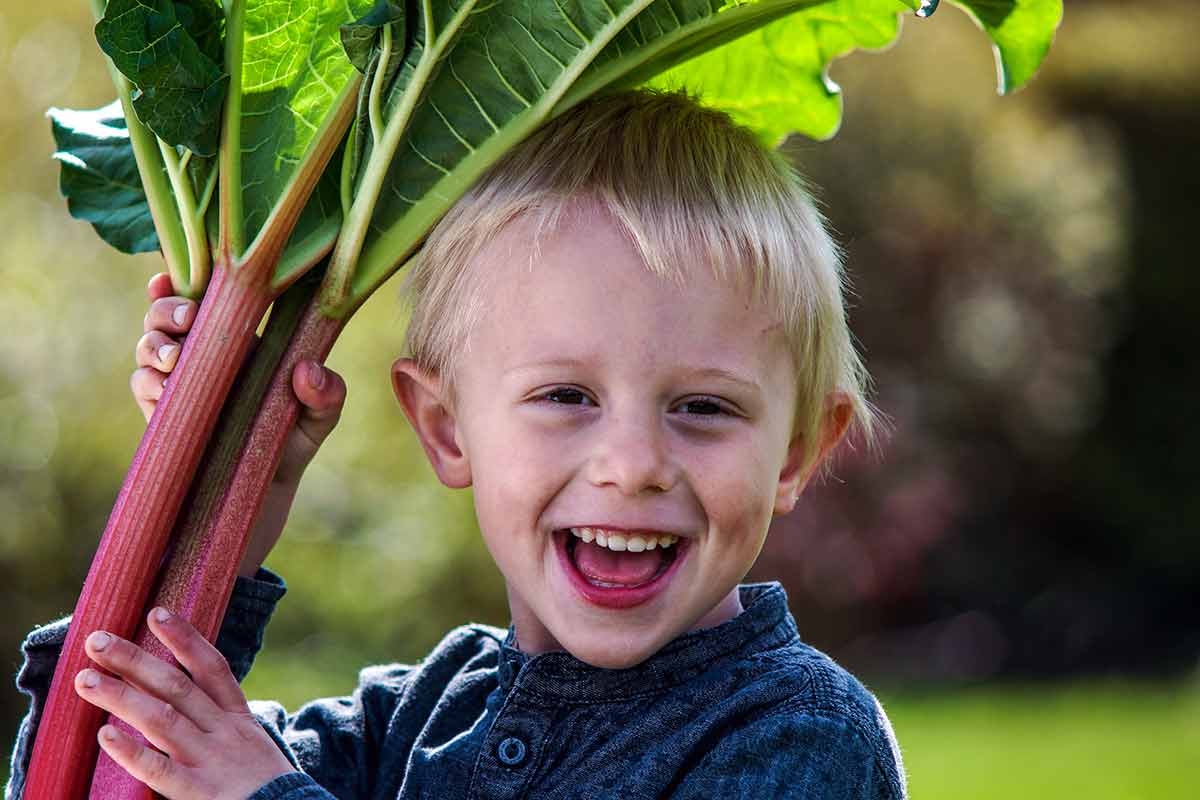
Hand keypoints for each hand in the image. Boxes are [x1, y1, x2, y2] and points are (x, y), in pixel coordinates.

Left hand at [75, 607, 295, 798]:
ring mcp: (211, 760)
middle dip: (136, 660)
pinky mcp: (199, 792)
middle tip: (97, 640)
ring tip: (86, 679)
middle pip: (177, 686)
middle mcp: (224, 731)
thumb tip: (178, 695)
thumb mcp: (250, 743)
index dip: (185, 638)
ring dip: (122, 696)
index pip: (212, 668)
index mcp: (237, 717)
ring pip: (163, 720)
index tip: (156, 612)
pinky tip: (105, 735)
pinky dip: (132, 751)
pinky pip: (160, 769)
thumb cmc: (263, 784)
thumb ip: (220, 720)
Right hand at [132, 273, 346, 575]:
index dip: (189, 279)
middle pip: (169, 313)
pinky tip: (167, 391)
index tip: (179, 274)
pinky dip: (150, 382)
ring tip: (177, 358)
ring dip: (156, 343)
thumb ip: (327, 395)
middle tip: (188, 318)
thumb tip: (308, 371)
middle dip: (168, 307)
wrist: (261, 499)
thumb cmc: (292, 445)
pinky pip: (143, 386)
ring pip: (149, 345)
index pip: (209, 297)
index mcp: (241, 341)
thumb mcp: (319, 419)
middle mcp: (205, 355)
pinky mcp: (161, 415)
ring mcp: (179, 383)